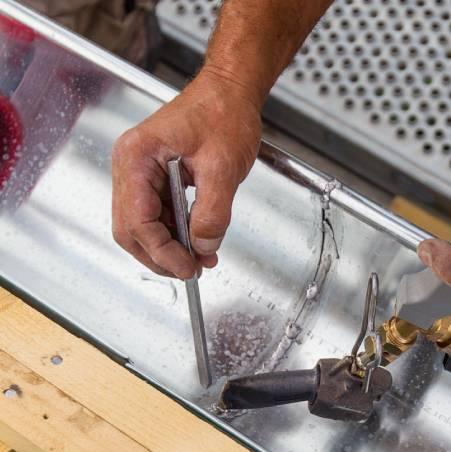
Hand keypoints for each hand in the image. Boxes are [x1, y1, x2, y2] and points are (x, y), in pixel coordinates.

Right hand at [112, 70, 261, 278]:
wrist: (230, 91)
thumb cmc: (223, 111)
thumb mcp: (222, 167)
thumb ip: (212, 213)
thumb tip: (203, 246)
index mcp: (137, 157)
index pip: (137, 221)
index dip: (162, 252)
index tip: (188, 268)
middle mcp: (131, 165)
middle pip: (131, 229)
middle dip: (161, 256)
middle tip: (191, 271)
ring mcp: (140, 173)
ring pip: (143, 227)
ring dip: (170, 249)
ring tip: (200, 260)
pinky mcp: (155, 179)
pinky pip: (159, 216)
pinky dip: (176, 235)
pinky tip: (197, 244)